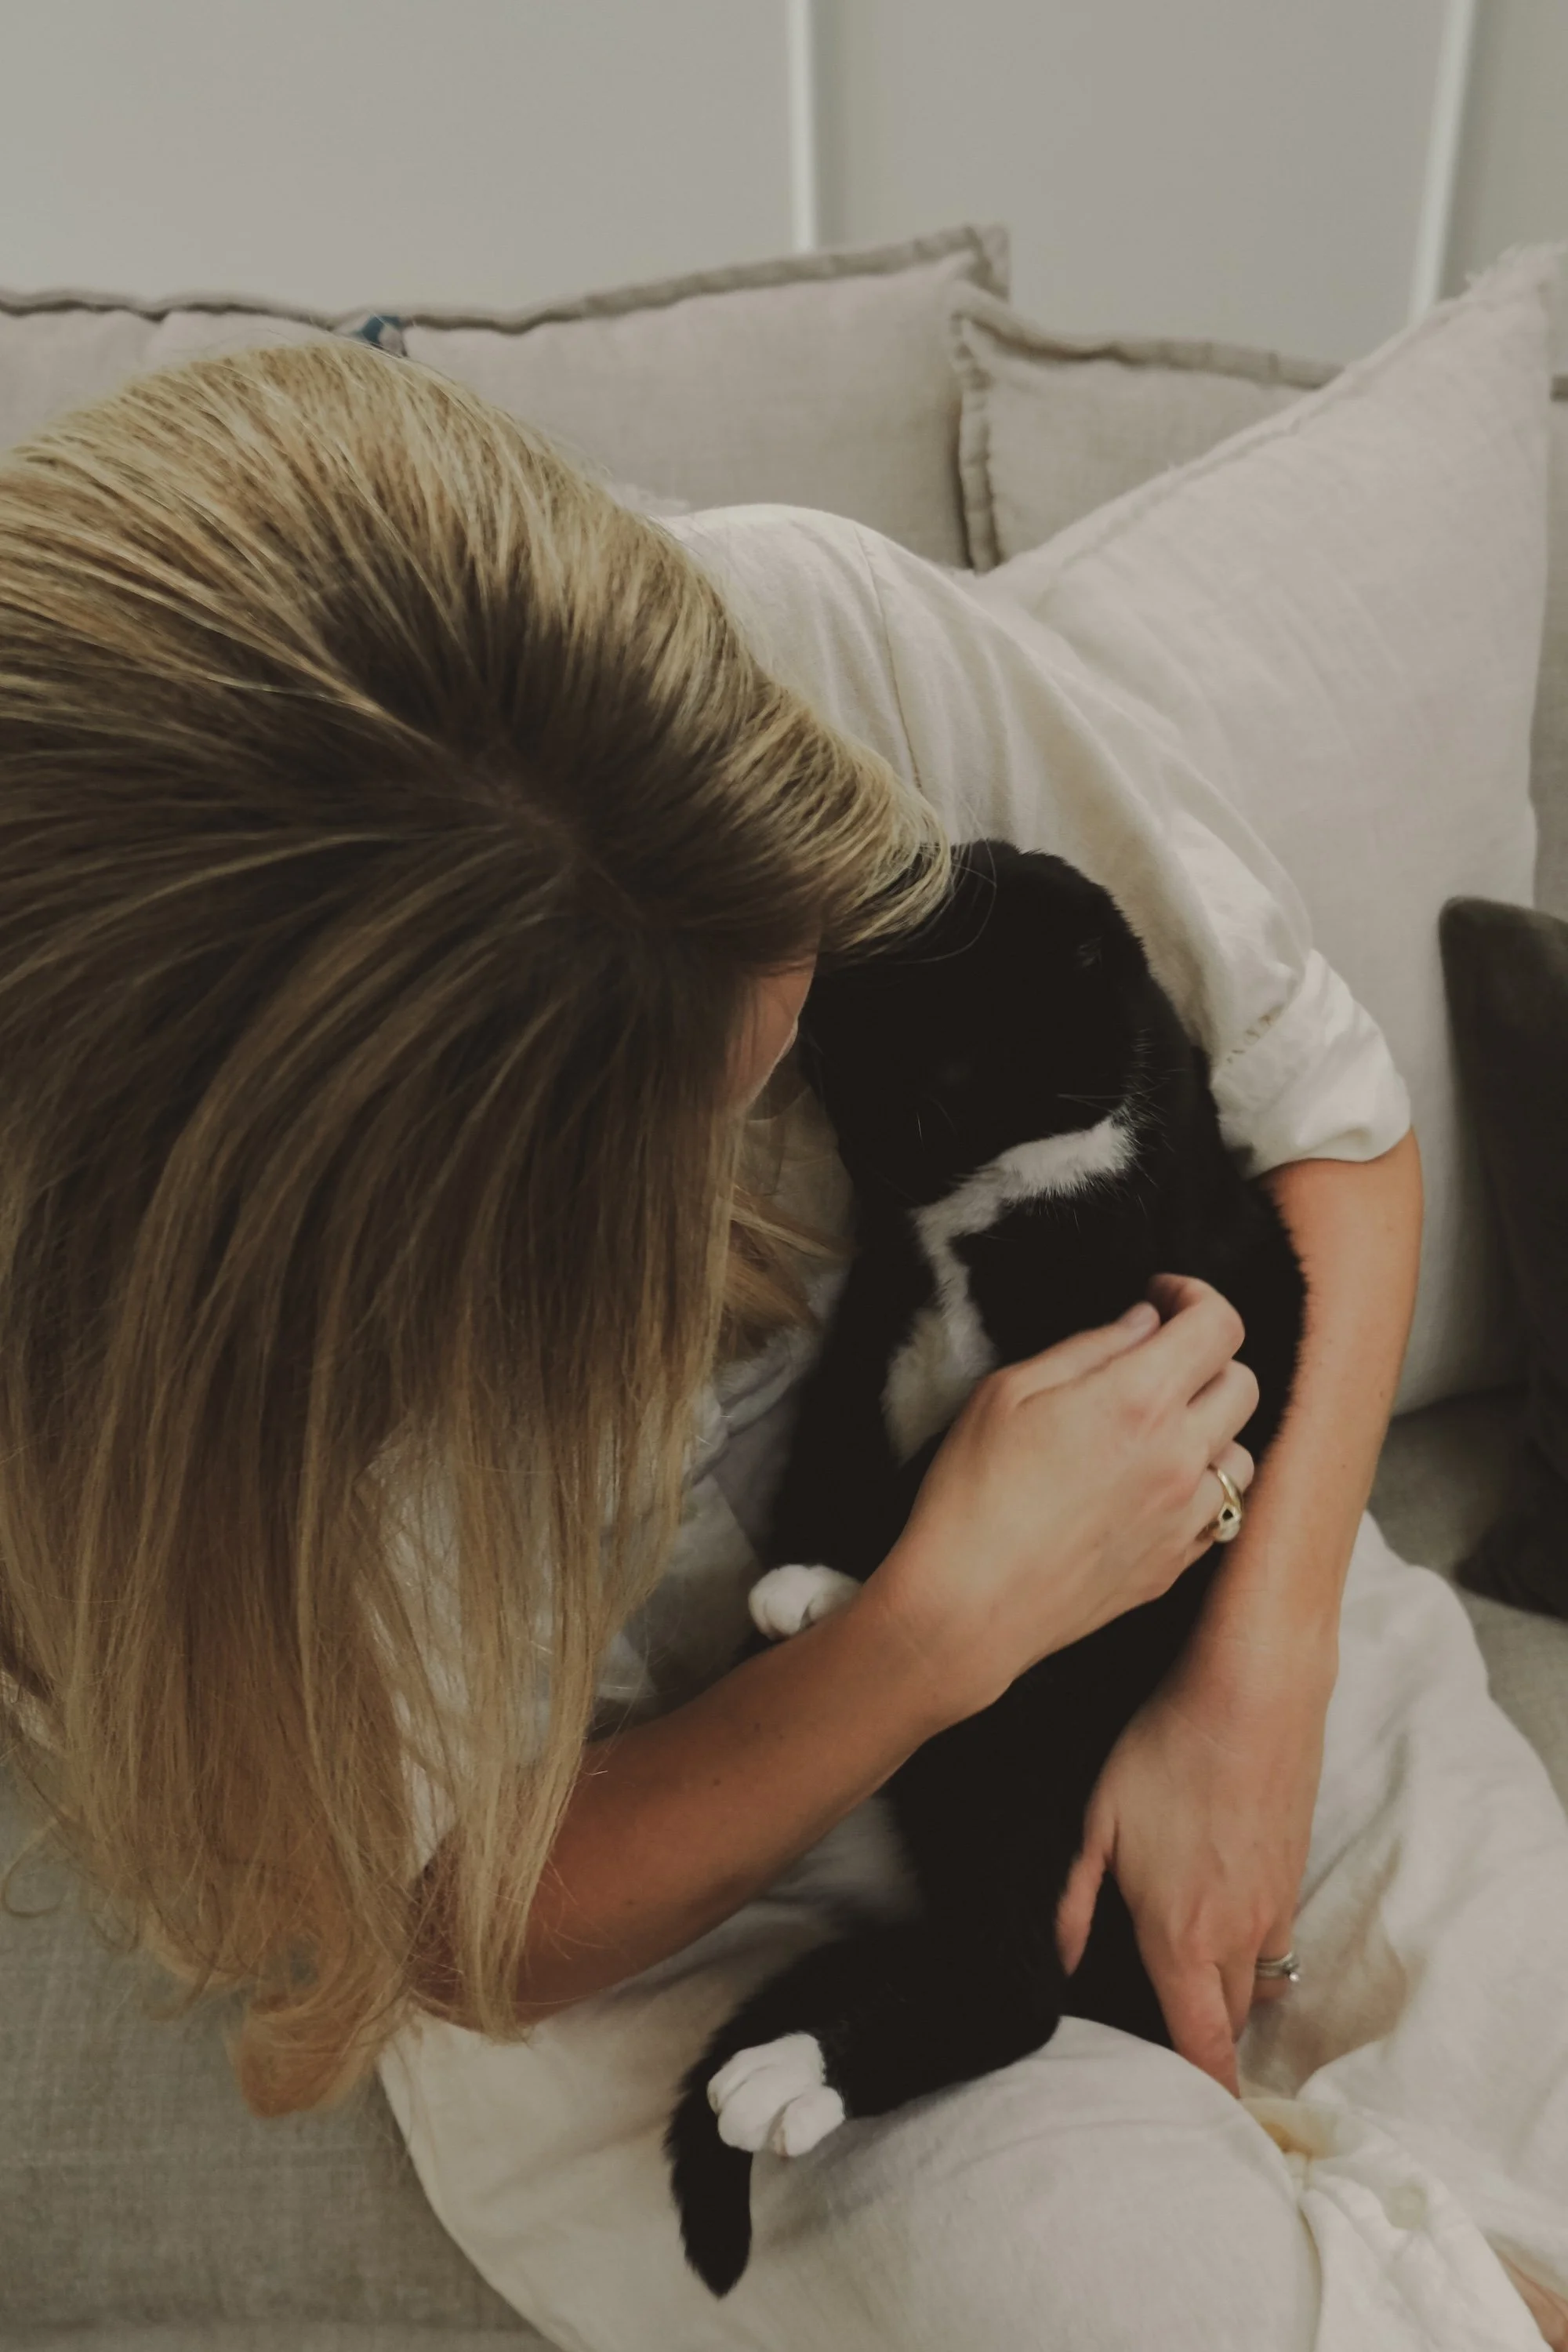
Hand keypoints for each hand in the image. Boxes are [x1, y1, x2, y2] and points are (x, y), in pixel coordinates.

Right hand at [873, 1276, 1258, 1722]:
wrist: (968, 1606)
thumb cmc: (971, 1492)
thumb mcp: (1008, 1391)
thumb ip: (1088, 1348)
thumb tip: (1143, 1323)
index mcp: (1138, 1400)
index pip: (1219, 1327)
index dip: (1195, 1297)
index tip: (1161, 1299)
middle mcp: (1180, 1456)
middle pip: (1245, 1383)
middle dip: (1207, 1357)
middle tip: (1155, 1360)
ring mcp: (1186, 1518)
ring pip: (1242, 1452)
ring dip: (1211, 1427)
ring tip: (1156, 1429)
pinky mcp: (1177, 1565)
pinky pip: (1222, 1512)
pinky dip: (1202, 1488)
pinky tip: (1153, 1486)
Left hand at [1054, 1624, 1331, 2095]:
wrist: (1255, 1692)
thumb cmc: (1167, 1751)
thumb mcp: (1097, 1822)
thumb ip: (1074, 1902)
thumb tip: (1062, 1963)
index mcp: (1183, 1935)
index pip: (1203, 2046)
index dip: (1204, 2098)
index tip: (1195, 2127)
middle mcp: (1238, 1936)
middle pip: (1228, 2024)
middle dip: (1205, 2046)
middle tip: (1168, 2052)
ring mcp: (1276, 1906)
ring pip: (1255, 1985)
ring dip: (1227, 1998)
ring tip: (1190, 1989)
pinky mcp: (1295, 1875)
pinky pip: (1275, 1941)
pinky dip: (1249, 1952)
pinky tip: (1217, 1915)